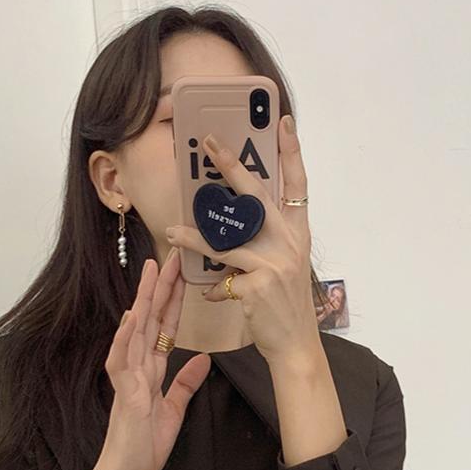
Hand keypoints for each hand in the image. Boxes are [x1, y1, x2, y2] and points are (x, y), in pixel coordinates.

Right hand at [69, 252, 208, 469]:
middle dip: (161, 288)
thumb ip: (184, 384)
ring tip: (152, 272)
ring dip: (143, 301)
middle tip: (172, 255)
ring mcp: (127, 381)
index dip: (173, 301)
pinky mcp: (123, 398)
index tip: (182, 274)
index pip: (163, 329)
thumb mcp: (172, 412)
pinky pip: (122, 363)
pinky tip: (131, 318)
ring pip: (135, 332)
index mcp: (149, 372)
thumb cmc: (142, 451)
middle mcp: (136, 370)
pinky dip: (125, 339)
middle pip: (150, 321)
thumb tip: (203, 360)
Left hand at [167, 113, 318, 375]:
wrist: (296, 347)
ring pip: (225, 240)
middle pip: (256, 195)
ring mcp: (273, 263)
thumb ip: (267, 241)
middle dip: (231, 166)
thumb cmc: (286, 306)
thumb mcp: (285, 266)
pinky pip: (222, 281)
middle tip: (209, 143)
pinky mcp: (256, 286)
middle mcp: (288, 242)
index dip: (292, 152)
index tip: (284, 122)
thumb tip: (236, 223)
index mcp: (297, 233)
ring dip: (194, 237)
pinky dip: (213, 290)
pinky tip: (208, 296)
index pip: (298, 184)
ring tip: (172, 231)